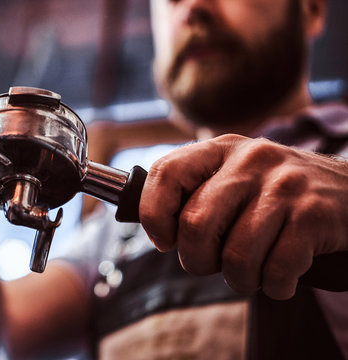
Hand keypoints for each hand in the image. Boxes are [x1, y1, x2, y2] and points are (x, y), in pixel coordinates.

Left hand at [139, 134, 347, 299]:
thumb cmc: (277, 196)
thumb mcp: (235, 178)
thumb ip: (197, 194)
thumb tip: (156, 231)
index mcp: (221, 149)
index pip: (165, 173)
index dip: (154, 214)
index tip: (164, 240)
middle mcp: (250, 160)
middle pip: (195, 224)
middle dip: (196, 261)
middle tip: (212, 265)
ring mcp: (284, 185)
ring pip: (235, 255)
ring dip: (239, 279)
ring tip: (251, 274)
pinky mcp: (313, 214)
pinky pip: (275, 270)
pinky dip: (274, 286)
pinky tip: (280, 278)